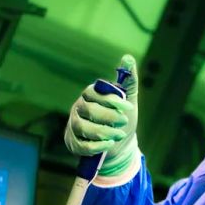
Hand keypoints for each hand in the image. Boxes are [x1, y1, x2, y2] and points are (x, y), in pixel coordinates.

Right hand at [64, 54, 139, 176]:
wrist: (119, 146)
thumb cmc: (122, 120)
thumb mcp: (128, 101)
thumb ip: (128, 81)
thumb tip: (128, 57)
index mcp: (91, 95)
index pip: (95, 93)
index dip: (111, 100)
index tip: (129, 107)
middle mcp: (79, 109)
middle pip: (88, 110)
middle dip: (109, 116)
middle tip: (124, 122)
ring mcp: (75, 126)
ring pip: (83, 127)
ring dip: (104, 132)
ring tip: (119, 135)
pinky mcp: (75, 143)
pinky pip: (82, 145)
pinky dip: (97, 146)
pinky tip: (109, 145)